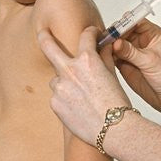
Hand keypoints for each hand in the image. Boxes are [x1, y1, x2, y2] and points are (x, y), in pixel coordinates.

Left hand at [38, 26, 129, 145]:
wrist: (113, 129)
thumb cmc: (117, 104)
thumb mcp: (113, 75)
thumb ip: (105, 57)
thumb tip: (105, 45)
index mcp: (87, 60)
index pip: (85, 36)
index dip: (90, 32)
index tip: (91, 33)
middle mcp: (70, 70)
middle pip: (49, 47)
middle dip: (44, 36)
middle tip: (42, 31)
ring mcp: (60, 87)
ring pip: (56, 79)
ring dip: (64, 81)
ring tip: (81, 96)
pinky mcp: (55, 103)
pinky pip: (57, 96)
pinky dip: (65, 99)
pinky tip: (78, 107)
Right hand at [111, 18, 160, 118]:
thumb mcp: (150, 61)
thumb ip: (131, 52)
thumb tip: (116, 42)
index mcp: (151, 34)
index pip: (134, 21)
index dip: (124, 23)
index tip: (115, 29)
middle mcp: (141, 42)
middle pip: (122, 31)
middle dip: (113, 34)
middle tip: (105, 40)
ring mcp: (132, 54)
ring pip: (115, 44)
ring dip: (108, 46)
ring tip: (101, 49)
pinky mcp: (125, 65)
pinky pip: (112, 57)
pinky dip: (106, 57)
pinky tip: (102, 58)